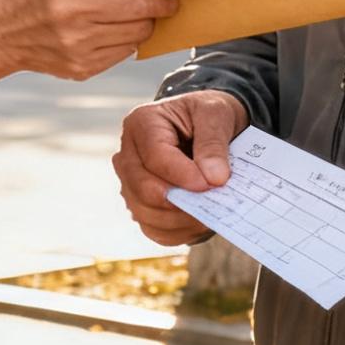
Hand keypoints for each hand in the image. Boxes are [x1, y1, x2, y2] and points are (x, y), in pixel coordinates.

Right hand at [0, 0, 191, 96]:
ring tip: (147, 12)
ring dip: (150, 21)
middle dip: (165, 1)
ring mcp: (77, 43)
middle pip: (140, 7)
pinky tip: (122, 29)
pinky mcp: (82, 67)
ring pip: (137, 32)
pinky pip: (124, 51)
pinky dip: (130, 38)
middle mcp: (73, 10)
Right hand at [114, 91, 249, 245]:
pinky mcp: (140, 205)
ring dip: (182, 219)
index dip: (185, 176)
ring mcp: (130, 182)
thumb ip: (213, 144)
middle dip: (183, 201)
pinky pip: (154, 230)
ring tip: (211, 210)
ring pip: (146, 214)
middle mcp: (128, 154)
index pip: (156, 158)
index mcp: (141, 123)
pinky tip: (200, 219)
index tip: (214, 183)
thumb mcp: (216, 114)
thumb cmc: (208, 115)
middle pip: (145, 190)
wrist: (207, 126)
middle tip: (216, 202)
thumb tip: (213, 178)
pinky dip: (179, 231)